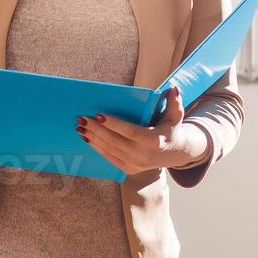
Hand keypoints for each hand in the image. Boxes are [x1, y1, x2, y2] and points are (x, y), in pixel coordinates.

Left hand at [76, 88, 206, 176]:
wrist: (176, 154)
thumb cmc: (172, 130)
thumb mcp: (176, 115)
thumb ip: (174, 102)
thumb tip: (173, 88)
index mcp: (153, 140)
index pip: (129, 131)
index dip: (113, 124)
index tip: (98, 115)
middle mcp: (142, 155)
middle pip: (114, 140)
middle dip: (96, 129)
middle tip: (82, 118)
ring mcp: (135, 164)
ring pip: (109, 150)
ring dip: (93, 138)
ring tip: (80, 127)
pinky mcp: (129, 169)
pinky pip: (110, 157)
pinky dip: (97, 148)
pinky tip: (87, 138)